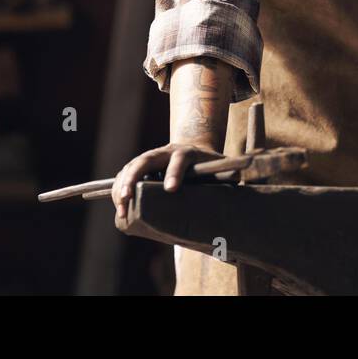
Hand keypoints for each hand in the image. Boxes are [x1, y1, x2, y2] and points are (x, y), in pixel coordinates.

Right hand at [110, 142, 224, 220]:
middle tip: (127, 198)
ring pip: (132, 167)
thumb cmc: (212, 165)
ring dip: (122, 186)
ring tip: (120, 208)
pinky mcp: (142, 167)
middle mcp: (166, 151)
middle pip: (146, 159)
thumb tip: (238, 182)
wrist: (197, 150)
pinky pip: (126, 174)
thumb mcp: (223, 167)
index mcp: (188, 152)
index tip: (171, 189)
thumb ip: (229, 174)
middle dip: (134, 178)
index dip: (175, 172)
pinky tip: (119, 205)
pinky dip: (119, 188)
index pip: (180, 159)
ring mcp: (152, 157)